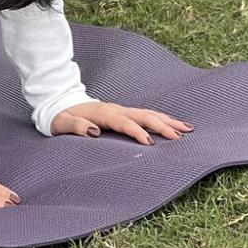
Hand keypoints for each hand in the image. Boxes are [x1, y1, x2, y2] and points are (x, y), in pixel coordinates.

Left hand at [51, 102, 191, 144]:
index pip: (124, 123)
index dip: (137, 132)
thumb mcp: (63, 123)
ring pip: (149, 114)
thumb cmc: (61, 117)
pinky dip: (161, 119)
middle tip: (179, 136)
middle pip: (143, 116)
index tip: (150, 143)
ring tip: (187, 129)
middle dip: (162, 125)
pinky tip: (173, 125)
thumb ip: (76, 127)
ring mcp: (121, 110)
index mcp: (103, 113)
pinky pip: (146, 115)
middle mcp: (116, 109)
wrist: (60, 103)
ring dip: (168, 121)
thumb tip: (94, 131)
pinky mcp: (124, 113)